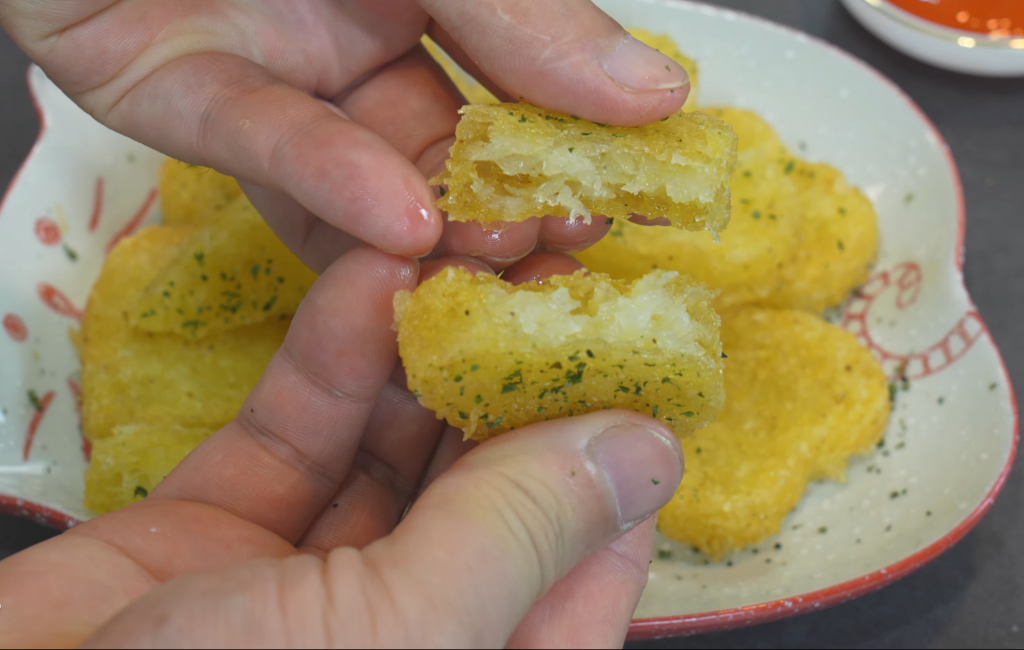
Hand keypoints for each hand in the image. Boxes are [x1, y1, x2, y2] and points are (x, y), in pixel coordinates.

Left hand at [0, 0, 690, 272]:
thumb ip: (531, 12)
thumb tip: (658, 93)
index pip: (529, 82)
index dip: (577, 145)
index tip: (627, 204)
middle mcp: (364, 34)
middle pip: (452, 144)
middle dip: (508, 206)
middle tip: (561, 258)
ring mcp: (279, 71)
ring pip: (364, 166)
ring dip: (428, 218)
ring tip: (492, 257)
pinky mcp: (180, 96)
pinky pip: (263, 142)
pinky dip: (330, 181)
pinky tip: (400, 219)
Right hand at [0, 249, 682, 647]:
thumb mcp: (393, 636)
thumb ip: (517, 536)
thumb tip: (645, 451)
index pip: (588, 565)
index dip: (615, 455)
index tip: (636, 344)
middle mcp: (413, 632)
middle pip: (492, 489)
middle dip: (516, 374)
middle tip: (544, 264)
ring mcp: (312, 583)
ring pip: (396, 446)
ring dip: (426, 346)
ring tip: (463, 247)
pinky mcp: (221, 531)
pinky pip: (299, 432)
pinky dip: (333, 358)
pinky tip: (369, 278)